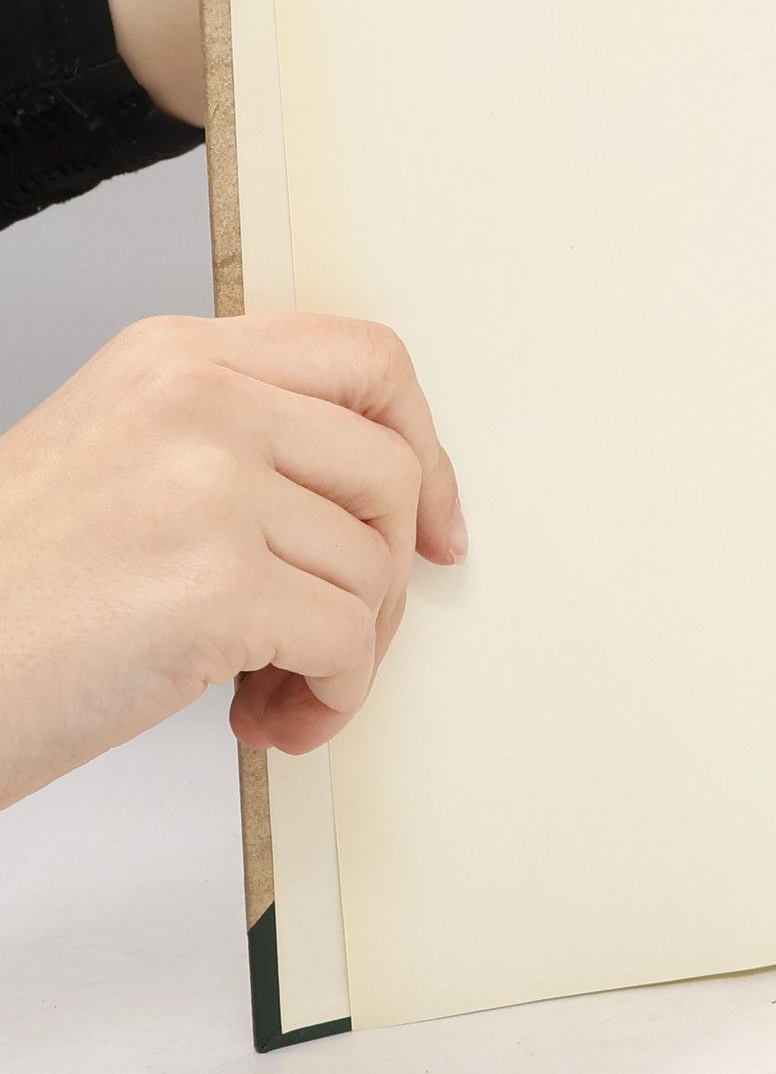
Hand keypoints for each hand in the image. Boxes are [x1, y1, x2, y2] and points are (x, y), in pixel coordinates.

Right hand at [0, 314, 463, 806]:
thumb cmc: (8, 592)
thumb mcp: (120, 459)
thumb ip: (242, 445)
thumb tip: (382, 501)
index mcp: (176, 359)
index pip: (367, 361)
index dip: (423, 448)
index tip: (435, 521)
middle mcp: (198, 403)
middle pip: (391, 473)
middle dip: (387, 573)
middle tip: (338, 631)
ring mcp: (207, 488)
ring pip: (374, 570)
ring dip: (347, 654)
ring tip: (275, 687)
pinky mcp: (214, 586)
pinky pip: (349, 644)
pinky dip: (332, 698)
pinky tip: (272, 714)